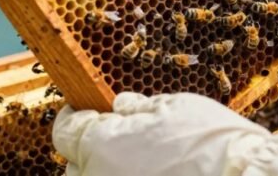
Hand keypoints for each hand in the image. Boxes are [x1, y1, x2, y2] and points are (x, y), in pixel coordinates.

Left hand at [52, 92, 273, 175]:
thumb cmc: (212, 143)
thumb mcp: (174, 107)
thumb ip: (139, 108)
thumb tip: (122, 107)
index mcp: (99, 146)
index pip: (65, 131)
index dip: (77, 117)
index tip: (87, 113)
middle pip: (75, 166)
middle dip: (92, 152)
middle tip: (123, 141)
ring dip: (108, 174)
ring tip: (142, 167)